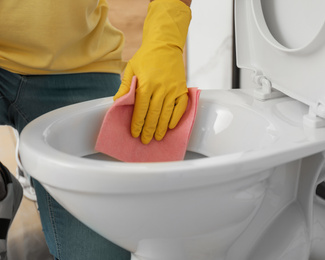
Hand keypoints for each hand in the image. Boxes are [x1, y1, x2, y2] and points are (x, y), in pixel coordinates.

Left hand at [114, 0, 190, 143]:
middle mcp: (161, 88)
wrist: (165, 45)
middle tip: (145, 140)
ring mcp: (173, 89)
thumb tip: (117, 103)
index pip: (141, 109)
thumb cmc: (146, 57)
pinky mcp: (182, 89)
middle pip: (154, 114)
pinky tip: (171, 126)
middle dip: (149, 129)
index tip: (135, 133)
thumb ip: (125, 87)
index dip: (137, 123)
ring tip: (158, 138)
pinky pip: (181, 107)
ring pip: (167, 113)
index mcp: (146, 84)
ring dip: (162, 128)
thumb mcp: (131, 69)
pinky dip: (176, 118)